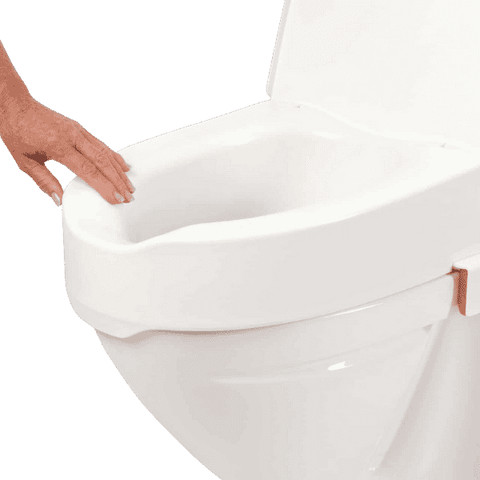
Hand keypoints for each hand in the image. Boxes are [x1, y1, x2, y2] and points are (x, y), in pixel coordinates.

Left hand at [0, 96, 133, 205]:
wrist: (14, 104)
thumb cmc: (18, 131)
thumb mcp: (25, 162)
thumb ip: (44, 182)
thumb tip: (59, 200)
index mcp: (59, 146)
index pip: (88, 170)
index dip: (105, 186)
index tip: (116, 198)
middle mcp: (73, 137)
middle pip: (102, 163)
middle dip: (118, 181)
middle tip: (128, 196)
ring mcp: (78, 131)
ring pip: (105, 153)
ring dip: (119, 171)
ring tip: (129, 185)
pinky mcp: (80, 128)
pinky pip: (101, 144)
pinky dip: (114, 156)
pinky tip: (122, 166)